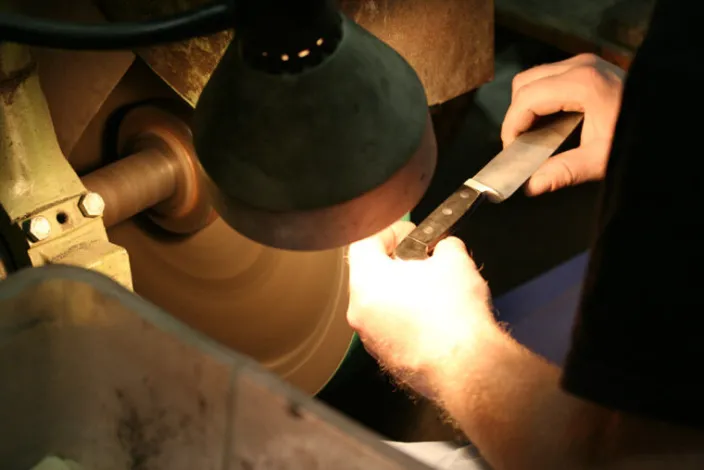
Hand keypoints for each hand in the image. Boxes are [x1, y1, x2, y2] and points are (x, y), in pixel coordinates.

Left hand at [346, 221, 494, 397]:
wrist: (466, 368)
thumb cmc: (454, 314)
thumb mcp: (455, 260)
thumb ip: (444, 245)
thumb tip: (444, 246)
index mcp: (366, 280)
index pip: (364, 241)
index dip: (391, 231)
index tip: (412, 233)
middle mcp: (360, 311)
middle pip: (371, 274)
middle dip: (399, 263)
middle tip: (426, 260)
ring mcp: (371, 338)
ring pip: (380, 303)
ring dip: (403, 293)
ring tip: (434, 290)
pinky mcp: (387, 358)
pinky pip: (392, 328)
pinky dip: (408, 319)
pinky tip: (435, 319)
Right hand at [502, 53, 624, 195]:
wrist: (666, 119)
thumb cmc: (636, 136)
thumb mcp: (602, 158)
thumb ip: (565, 171)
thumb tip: (532, 186)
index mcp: (582, 84)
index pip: (527, 98)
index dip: (512, 125)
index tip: (512, 150)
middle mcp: (580, 66)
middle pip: (525, 84)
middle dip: (516, 115)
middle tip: (521, 144)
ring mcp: (584, 63)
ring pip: (534, 78)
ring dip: (527, 106)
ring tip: (533, 134)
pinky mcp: (587, 67)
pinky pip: (549, 78)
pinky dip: (541, 99)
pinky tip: (549, 123)